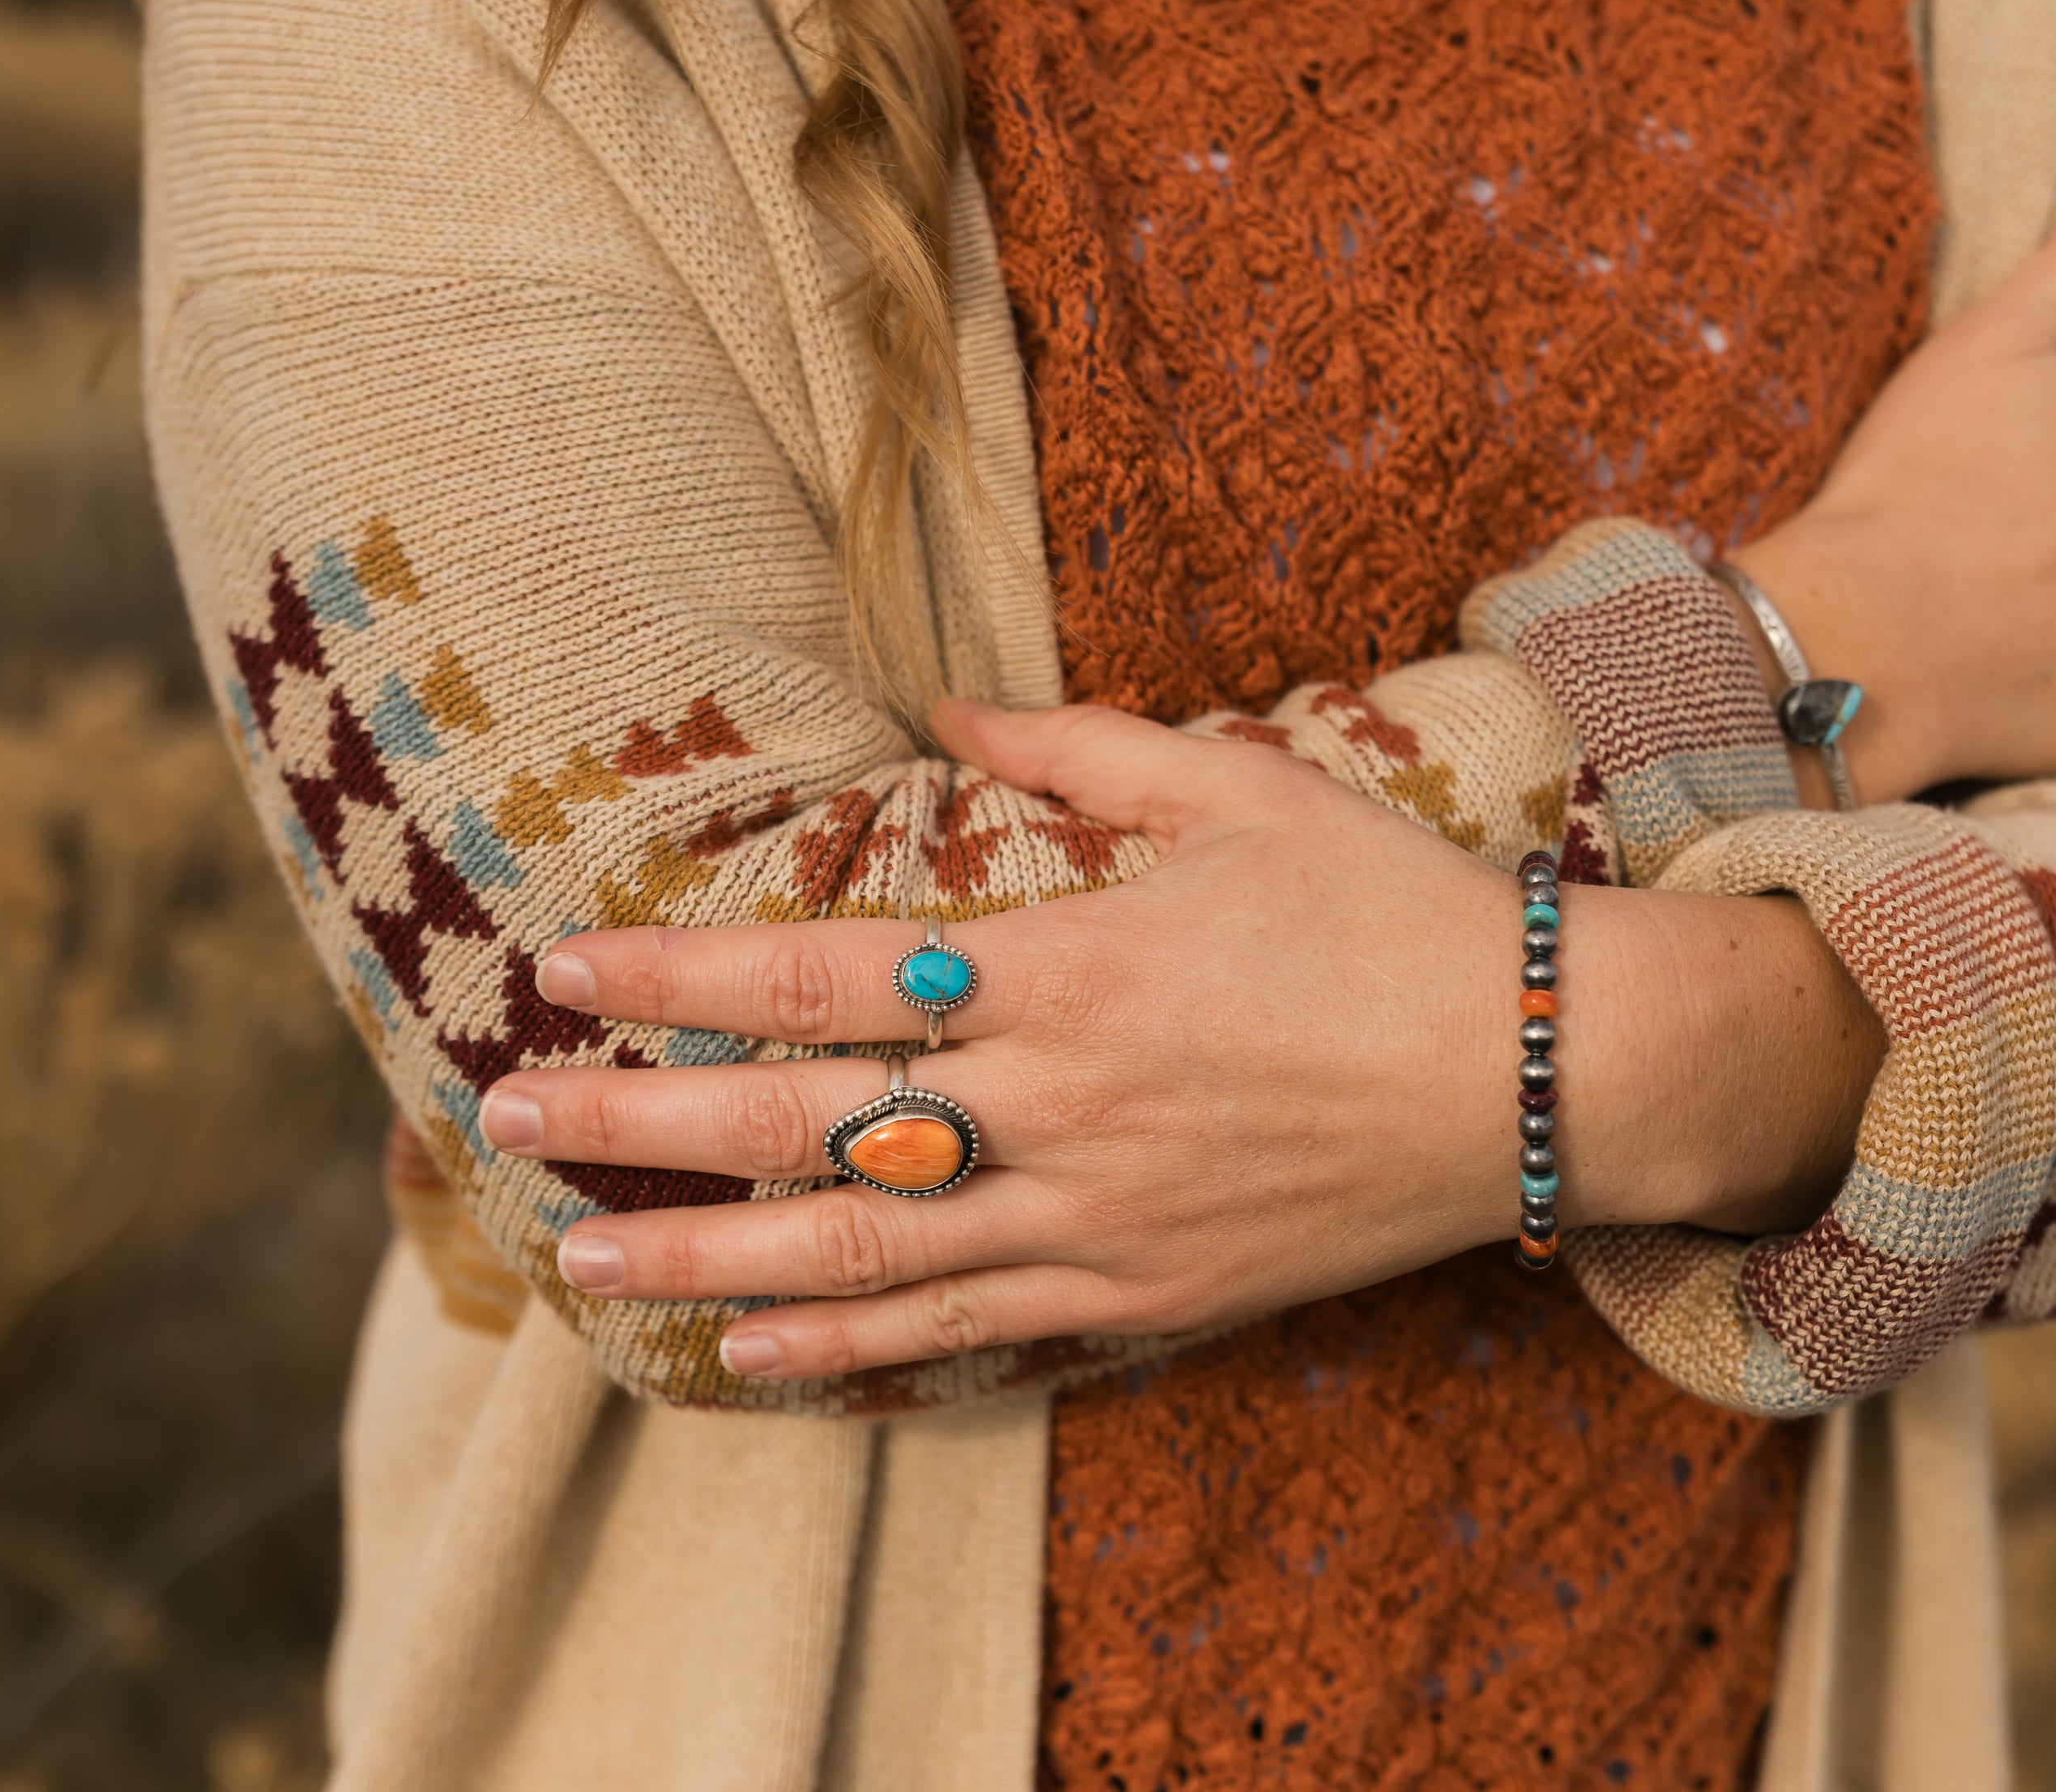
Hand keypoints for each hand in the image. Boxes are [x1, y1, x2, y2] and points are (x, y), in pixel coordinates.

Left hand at [472, 702, 1878, 1379]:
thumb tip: (946, 699)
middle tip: (508, 1125)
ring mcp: (1098, 1215)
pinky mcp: (1144, 1294)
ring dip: (710, 1262)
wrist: (1547, 1073)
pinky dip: (854, 1349)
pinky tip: (753, 1355)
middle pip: (809, 1124)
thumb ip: (1080, 744)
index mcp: (1070, 966)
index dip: (681, 975)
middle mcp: (1061, 1103)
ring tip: (584, 1265)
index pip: (828, 974)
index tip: (564, 970)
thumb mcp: (1243, 788)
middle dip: (644, 1127)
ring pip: (864, 1251)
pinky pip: (969, 1329)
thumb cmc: (1392, 913)